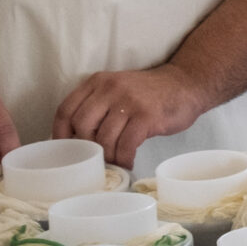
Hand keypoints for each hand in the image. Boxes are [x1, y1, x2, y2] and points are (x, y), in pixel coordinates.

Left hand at [55, 65, 213, 168]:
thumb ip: (98, 106)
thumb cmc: (150, 94)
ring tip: (114, 163)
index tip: (67, 150)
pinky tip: (128, 162)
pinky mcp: (146, 116)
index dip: (60, 134)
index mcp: (98, 82)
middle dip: (86, 147)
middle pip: (82, 126)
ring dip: (108, 156)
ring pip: (104, 138)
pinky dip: (124, 158)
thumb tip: (77, 140)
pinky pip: (126, 145)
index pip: (66, 109)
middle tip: (95, 158)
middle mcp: (110, 88)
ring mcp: (129, 102)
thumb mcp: (118, 89)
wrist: (186, 84)